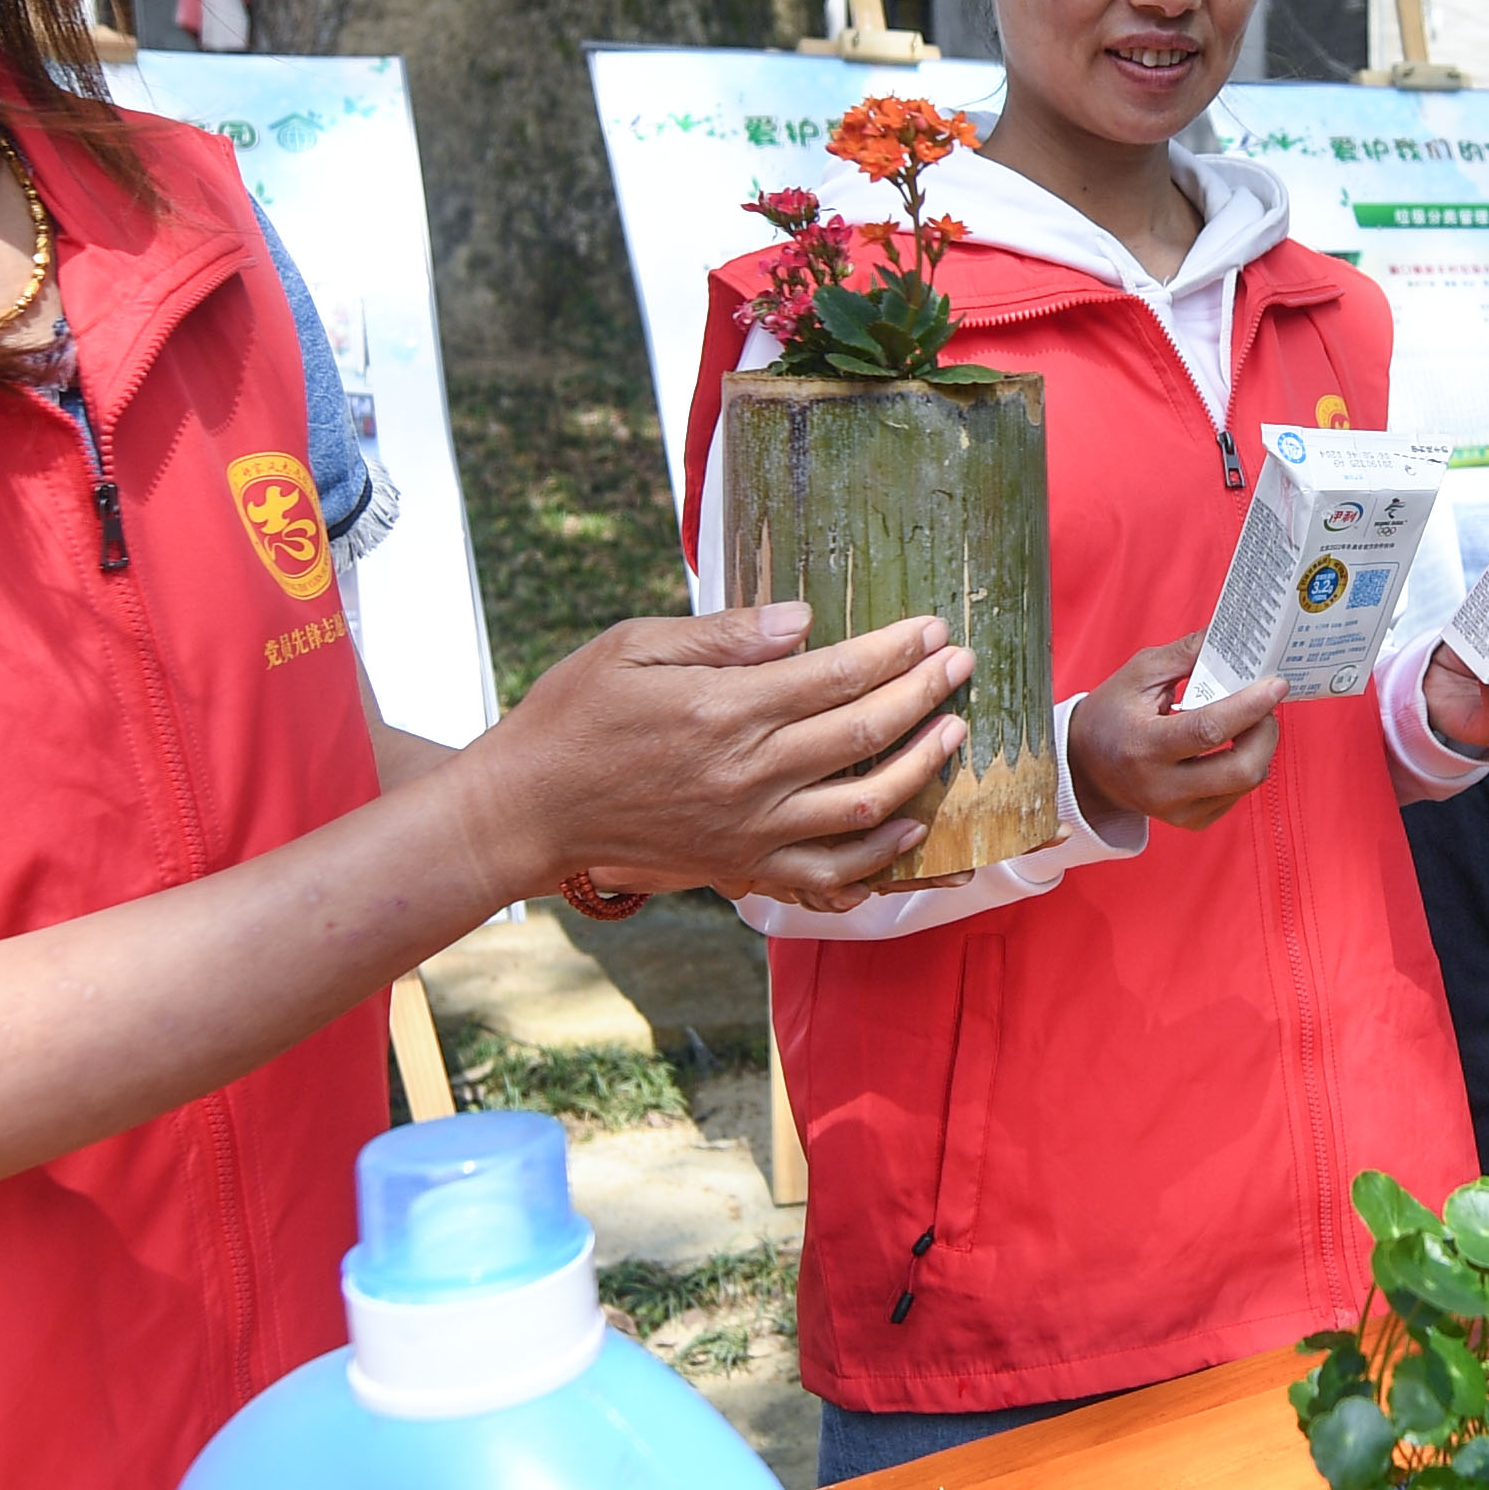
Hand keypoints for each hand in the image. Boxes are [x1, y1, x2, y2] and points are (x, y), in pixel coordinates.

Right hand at [474, 605, 976, 904]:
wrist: (528, 811)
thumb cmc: (573, 715)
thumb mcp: (632, 645)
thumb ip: (723, 633)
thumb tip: (803, 620)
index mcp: (723, 709)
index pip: (836, 675)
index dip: (894, 650)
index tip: (932, 628)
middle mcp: (746, 774)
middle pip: (863, 733)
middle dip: (924, 694)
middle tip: (960, 664)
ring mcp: (748, 829)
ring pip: (863, 804)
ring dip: (919, 766)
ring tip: (953, 732)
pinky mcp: (740, 866)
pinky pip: (828, 870)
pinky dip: (880, 853)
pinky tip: (911, 823)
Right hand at [1069, 638, 1280, 832]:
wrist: (1087, 766)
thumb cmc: (1112, 714)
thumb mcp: (1139, 673)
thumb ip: (1186, 654)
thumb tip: (1231, 638)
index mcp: (1144, 746)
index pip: (1208, 731)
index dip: (1249, 707)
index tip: (1275, 685)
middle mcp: (1162, 787)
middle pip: (1240, 770)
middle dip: (1266, 732)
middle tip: (1265, 704)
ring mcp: (1178, 811)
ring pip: (1246, 784)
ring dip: (1260, 747)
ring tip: (1249, 720)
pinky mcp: (1191, 821)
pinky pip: (1238, 795)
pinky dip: (1246, 765)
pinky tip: (1232, 745)